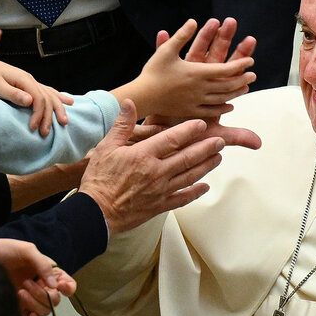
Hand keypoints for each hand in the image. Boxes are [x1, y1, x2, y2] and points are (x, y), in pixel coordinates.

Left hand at [0, 58, 72, 135]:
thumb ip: (13, 94)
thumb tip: (30, 101)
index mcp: (24, 80)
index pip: (39, 98)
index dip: (38, 114)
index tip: (32, 127)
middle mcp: (30, 79)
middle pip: (47, 98)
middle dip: (49, 116)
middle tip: (46, 132)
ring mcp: (30, 81)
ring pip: (50, 95)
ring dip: (57, 108)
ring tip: (64, 121)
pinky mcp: (27, 84)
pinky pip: (47, 91)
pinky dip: (58, 97)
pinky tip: (67, 101)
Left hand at [0, 238, 75, 315]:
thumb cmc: (6, 251)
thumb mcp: (27, 251)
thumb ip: (43, 264)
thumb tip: (54, 285)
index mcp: (48, 272)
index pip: (68, 284)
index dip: (68, 288)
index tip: (60, 287)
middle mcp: (43, 286)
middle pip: (55, 299)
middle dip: (42, 294)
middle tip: (26, 282)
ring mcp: (33, 297)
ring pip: (45, 310)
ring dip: (34, 303)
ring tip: (20, 291)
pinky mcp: (22, 307)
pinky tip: (28, 313)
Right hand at [79, 100, 224, 234]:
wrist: (96, 212)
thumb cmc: (99, 180)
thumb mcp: (106, 147)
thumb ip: (122, 125)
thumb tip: (129, 103)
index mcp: (144, 155)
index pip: (172, 138)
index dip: (189, 130)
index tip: (201, 124)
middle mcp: (156, 172)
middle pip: (187, 157)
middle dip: (206, 148)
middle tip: (219, 141)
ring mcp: (160, 190)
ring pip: (189, 176)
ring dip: (206, 166)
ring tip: (218, 158)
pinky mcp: (159, 206)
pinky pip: (182, 198)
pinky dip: (195, 192)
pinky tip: (205, 187)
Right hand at [147, 17, 261, 149]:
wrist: (142, 96)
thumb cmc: (152, 72)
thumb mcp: (166, 50)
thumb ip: (182, 35)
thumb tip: (194, 21)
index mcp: (196, 73)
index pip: (225, 69)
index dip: (240, 65)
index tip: (251, 61)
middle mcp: (199, 88)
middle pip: (228, 85)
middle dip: (242, 79)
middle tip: (253, 75)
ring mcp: (196, 101)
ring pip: (222, 98)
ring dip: (236, 93)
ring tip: (246, 88)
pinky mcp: (190, 111)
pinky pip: (211, 111)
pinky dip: (223, 108)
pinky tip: (230, 106)